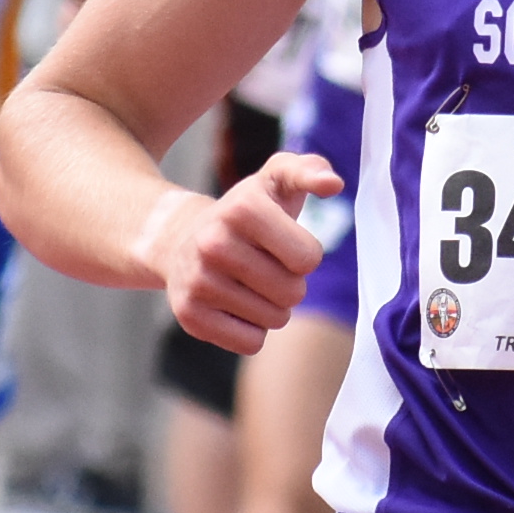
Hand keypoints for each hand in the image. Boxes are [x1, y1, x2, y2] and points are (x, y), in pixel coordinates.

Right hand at [147, 151, 335, 352]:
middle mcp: (213, 243)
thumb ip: (310, 170)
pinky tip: (234, 304)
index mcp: (242, 207)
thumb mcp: (276, 179)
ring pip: (274, 320)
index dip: (304, 255)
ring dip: (271, 307)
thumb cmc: (246, 212)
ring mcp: (198, 281)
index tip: (283, 243)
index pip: (308, 259)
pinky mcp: (189, 315)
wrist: (180, 238)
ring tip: (248, 283)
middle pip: (292, 293)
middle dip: (289, 284)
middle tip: (265, 267)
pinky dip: (251, 330)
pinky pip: (250, 343)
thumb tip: (333, 183)